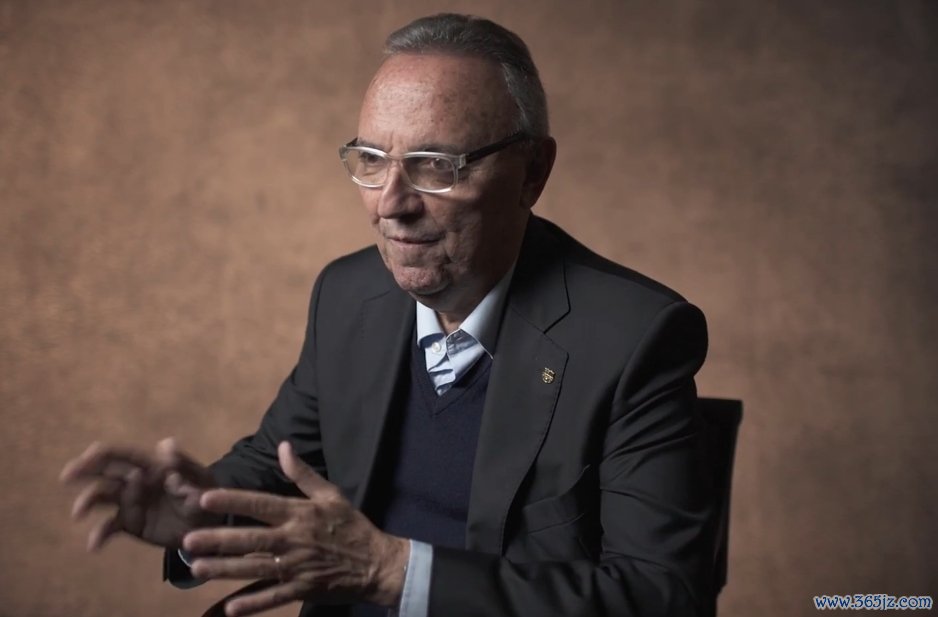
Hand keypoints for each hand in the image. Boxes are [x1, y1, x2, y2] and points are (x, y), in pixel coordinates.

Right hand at [60, 438, 220, 549]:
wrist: (211, 525)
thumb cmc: (208, 494)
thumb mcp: (203, 478)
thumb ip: (184, 464)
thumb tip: (165, 446)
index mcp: (152, 466)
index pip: (125, 455)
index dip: (106, 453)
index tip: (88, 454)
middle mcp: (136, 482)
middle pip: (106, 472)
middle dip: (85, 471)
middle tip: (67, 476)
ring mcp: (131, 502)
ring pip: (103, 498)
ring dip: (87, 502)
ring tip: (78, 513)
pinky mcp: (130, 523)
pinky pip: (110, 527)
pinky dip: (99, 535)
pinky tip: (92, 545)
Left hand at [183, 442, 409, 616]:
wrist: (377, 563)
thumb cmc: (351, 526)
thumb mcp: (331, 494)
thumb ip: (303, 473)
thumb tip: (283, 446)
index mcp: (299, 514)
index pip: (261, 504)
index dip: (233, 501)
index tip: (206, 498)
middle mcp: (294, 540)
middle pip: (250, 539)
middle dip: (218, 540)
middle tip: (188, 540)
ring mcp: (296, 567)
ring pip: (254, 569)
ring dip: (225, 570)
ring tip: (198, 568)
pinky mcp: (301, 590)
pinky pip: (272, 597)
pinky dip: (252, 603)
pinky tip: (229, 607)